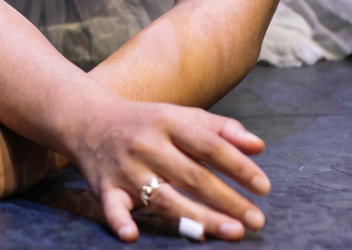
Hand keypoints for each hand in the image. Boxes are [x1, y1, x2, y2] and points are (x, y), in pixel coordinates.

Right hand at [69, 99, 269, 241]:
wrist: (87, 119)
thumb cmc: (146, 121)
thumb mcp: (180, 115)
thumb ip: (220, 129)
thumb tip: (259, 146)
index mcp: (168, 121)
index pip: (209, 145)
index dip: (238, 166)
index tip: (264, 187)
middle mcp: (147, 144)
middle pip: (192, 175)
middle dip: (227, 199)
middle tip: (256, 221)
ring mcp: (126, 168)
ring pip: (164, 197)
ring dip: (197, 217)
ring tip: (230, 231)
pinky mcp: (104, 188)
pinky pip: (112, 207)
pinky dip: (120, 221)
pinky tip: (132, 235)